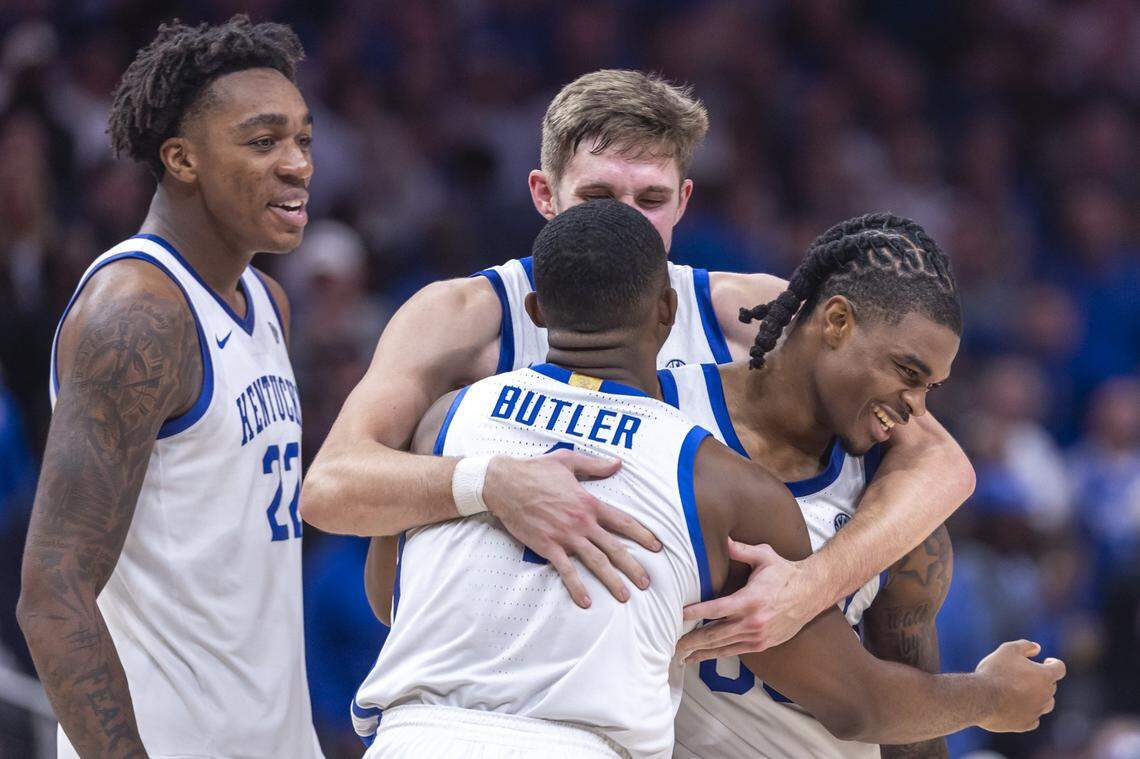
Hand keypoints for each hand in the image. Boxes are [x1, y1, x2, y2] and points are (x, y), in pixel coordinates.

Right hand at [483, 450, 660, 608]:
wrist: (504, 483)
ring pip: (595, 561)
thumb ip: (595, 465)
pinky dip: (576, 586)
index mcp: (589, 502)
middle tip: (647, 582)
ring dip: (611, 580)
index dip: (642, 535)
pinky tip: (585, 601)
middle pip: (614, 547)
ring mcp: (565, 536)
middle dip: (633, 566)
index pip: (623, 521)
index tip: (657, 547)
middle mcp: (581, 521)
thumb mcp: (568, 461)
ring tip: (624, 596)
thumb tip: (617, 463)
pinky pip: (566, 570)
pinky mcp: (547, 546)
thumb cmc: (535, 469)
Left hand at [677, 538, 820, 659]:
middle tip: (673, 644)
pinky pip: (735, 651)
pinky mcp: (762, 644)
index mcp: (750, 600)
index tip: (679, 615)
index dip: (696, 613)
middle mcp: (752, 621)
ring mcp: (757, 636)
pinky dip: (718, 655)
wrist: (812, 592)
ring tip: (682, 655)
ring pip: (723, 647)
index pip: (716, 609)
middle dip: (692, 640)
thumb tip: (723, 539)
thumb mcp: (764, 556)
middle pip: (715, 634)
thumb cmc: (786, 573)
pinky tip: (704, 657)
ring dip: (702, 652)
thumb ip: (741, 549)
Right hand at [975, 640, 1065, 732]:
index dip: (1054, 663)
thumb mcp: (1008, 650)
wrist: (981, 698)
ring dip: (1038, 697)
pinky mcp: (1025, 724)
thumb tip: (1037, 648)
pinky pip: (1034, 720)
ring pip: (1046, 704)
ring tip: (1023, 692)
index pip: (1059, 668)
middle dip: (1042, 680)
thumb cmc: (995, 671)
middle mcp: (1045, 695)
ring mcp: (1036, 711)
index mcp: (1044, 676)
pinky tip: (1017, 707)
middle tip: (1024, 674)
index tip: (1046, 661)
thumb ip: (1025, 646)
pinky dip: (1029, 713)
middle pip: (1051, 687)